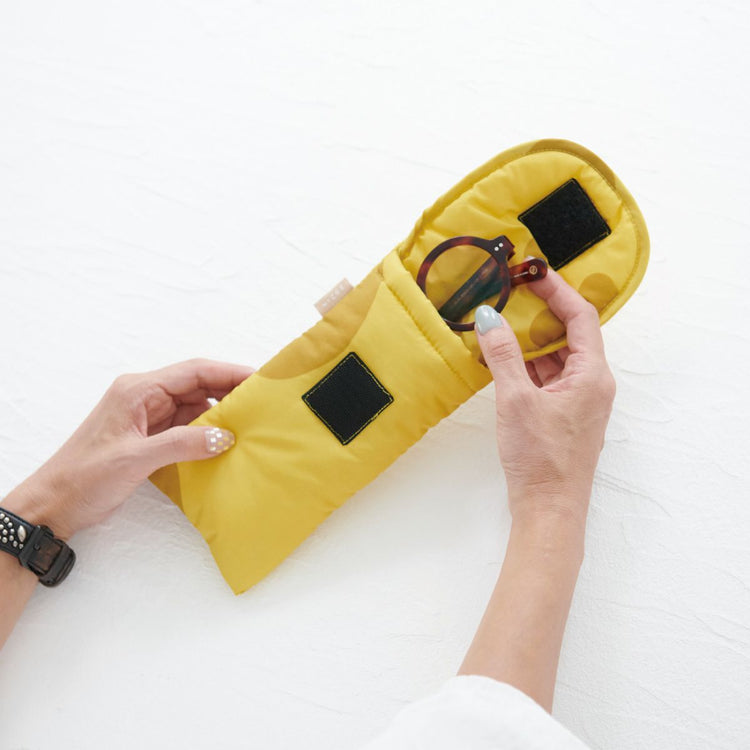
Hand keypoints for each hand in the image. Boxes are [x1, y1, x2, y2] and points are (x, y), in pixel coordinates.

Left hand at [2, 358, 254, 539]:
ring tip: (250, 424)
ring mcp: (147, 417)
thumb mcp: (136, 459)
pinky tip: (225, 443)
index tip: (259, 379)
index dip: (228, 373)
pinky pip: (186, 427)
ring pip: (194, 407)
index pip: (193, 372)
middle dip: (230, 392)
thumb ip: (182, 444)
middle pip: (197, 386)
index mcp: (138, 390)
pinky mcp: (150, 437)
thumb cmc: (84, 477)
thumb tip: (225, 437)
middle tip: (263, 402)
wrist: (54, 505)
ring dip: (220, 415)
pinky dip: (206, 433)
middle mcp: (144, 397)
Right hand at [473, 267, 615, 526]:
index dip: (557, 290)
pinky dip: (528, 364)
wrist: (549, 508)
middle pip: (571, 333)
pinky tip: (503, 360)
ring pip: (557, 356)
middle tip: (511, 293)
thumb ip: (503, 355)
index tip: (531, 273)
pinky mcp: (566, 414)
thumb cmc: (540, 458)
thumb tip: (488, 317)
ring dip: (531, 340)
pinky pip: (549, 377)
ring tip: (501, 322)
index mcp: (592, 374)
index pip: (581, 316)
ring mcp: (580, 400)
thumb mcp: (516, 399)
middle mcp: (593, 383)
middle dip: (541, 312)